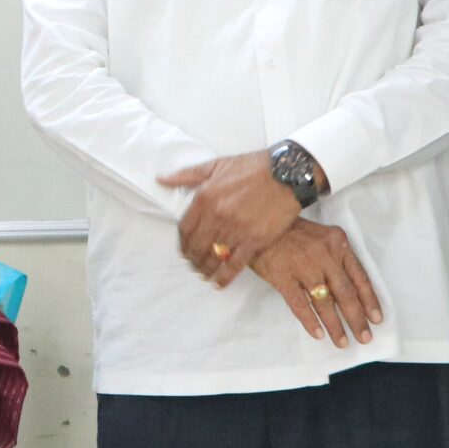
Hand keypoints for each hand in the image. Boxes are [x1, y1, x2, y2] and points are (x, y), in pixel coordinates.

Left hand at [160, 152, 309, 285]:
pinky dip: (225, 276)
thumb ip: (186, 175)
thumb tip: (161, 179)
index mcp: (205, 198)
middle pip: (196, 246)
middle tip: (192, 264)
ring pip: (213, 257)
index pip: (184, 228)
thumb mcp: (215, 165)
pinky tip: (219, 282)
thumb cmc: (252, 167)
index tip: (183, 248)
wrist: (287, 173)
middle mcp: (217, 216)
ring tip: (204, 273)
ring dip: (205, 269)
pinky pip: (235, 264)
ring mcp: (236, 229)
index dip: (182, 243)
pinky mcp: (254, 240)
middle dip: (192, 258)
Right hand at [242, 218, 382, 348]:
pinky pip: (300, 304)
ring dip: (335, 325)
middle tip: (365, 337)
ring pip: (325, 302)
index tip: (376, 319)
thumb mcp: (320, 236)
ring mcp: (303, 266)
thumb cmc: (289, 230)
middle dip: (356, 318)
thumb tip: (348, 291)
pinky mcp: (283, 276)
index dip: (369, 300)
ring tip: (342, 341)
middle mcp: (324, 255)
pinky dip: (310, 321)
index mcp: (337, 243)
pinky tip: (318, 334)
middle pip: (345, 292)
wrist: (257, 222)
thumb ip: (335, 256)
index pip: (359, 276)